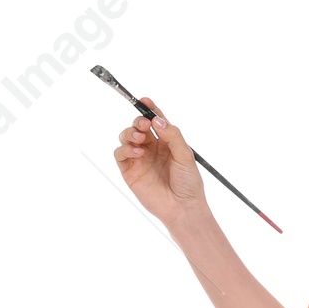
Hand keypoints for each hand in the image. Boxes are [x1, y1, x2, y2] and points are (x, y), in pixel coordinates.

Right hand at [113, 103, 210, 230]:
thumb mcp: (185, 154)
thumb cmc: (188, 182)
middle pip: (137, 126)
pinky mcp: (129, 172)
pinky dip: (125, 149)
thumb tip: (157, 120)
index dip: (149, 109)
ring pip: (126, 137)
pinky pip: (120, 154)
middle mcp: (151, 148)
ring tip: (140, 140)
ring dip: (130, 133)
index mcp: (165, 142)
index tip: (145, 100)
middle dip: (138, 120)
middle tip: (143, 124)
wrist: (182, 207)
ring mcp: (139, 160)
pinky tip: (138, 152)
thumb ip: (172, 135)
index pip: (155, 120)